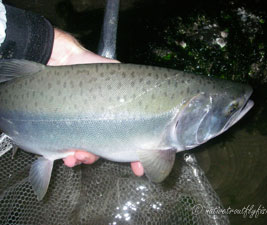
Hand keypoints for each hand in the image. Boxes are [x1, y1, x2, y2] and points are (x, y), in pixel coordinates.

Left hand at [48, 28, 143, 176]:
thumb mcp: (117, 72)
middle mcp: (101, 123)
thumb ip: (131, 86)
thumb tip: (150, 101)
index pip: (130, 137)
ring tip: (76, 155)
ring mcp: (82, 127)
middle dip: (100, 157)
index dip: (136, 155)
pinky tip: (66, 155)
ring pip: (87, 151)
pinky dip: (68, 155)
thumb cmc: (90, 67)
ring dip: (83, 157)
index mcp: (116, 115)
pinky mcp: (65, 129)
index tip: (139, 168)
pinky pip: (68, 148)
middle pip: (107, 148)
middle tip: (90, 157)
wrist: (61, 60)